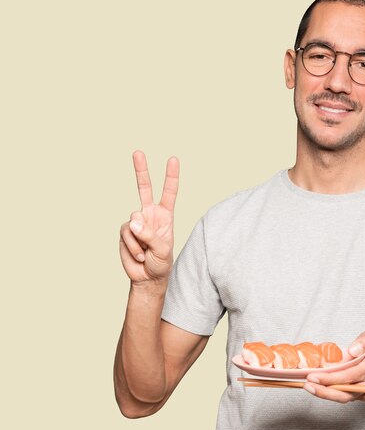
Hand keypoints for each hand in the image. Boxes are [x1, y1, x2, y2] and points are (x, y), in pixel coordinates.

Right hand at [119, 151, 179, 284]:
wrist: (147, 277)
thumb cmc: (161, 262)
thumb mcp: (162, 250)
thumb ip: (150, 234)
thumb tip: (132, 221)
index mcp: (165, 215)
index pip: (169, 193)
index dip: (171, 176)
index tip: (173, 159)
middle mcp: (150, 214)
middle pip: (144, 188)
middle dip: (141, 170)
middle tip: (138, 152)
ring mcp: (136, 222)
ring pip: (133, 221)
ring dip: (140, 241)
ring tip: (146, 253)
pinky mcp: (125, 231)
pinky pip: (126, 234)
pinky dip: (132, 246)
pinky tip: (138, 255)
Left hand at [304, 329, 364, 402]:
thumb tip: (354, 350)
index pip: (350, 375)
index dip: (332, 378)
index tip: (314, 376)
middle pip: (345, 392)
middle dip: (324, 390)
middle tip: (307, 383)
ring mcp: (362, 393)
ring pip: (342, 397)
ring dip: (324, 393)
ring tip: (307, 386)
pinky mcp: (356, 396)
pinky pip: (341, 396)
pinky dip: (327, 393)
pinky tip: (314, 386)